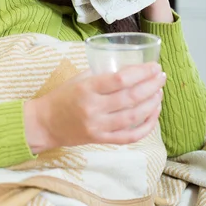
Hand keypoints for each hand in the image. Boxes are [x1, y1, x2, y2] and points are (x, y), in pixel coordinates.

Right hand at [24, 63, 164, 152]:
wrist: (44, 124)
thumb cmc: (62, 97)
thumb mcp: (78, 79)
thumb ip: (102, 75)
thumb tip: (130, 69)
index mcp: (87, 88)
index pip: (120, 79)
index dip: (141, 72)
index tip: (154, 66)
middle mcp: (94, 108)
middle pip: (131, 97)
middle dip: (151, 86)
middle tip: (161, 76)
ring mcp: (98, 126)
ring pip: (133, 116)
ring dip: (152, 104)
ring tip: (159, 92)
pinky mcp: (101, 140)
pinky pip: (129, 136)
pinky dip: (146, 127)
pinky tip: (154, 115)